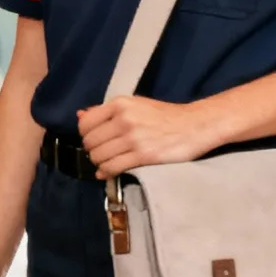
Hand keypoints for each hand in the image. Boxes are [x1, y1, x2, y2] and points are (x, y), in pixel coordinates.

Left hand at [77, 96, 216, 177]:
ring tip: (106, 163)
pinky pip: (112, 167)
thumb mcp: (135, 105)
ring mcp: (133, 137)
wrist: (195, 125)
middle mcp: (124, 119)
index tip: (93, 140)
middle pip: (90, 142)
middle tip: (101, 153)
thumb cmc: (164, 116)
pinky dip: (105, 172)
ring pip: (99, 156)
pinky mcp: (143, 155)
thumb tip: (80, 115)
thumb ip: (106, 111)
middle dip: (92, 150)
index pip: (85, 124)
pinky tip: (107, 172)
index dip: (86, 135)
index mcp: (120, 104)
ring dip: (99, 163)